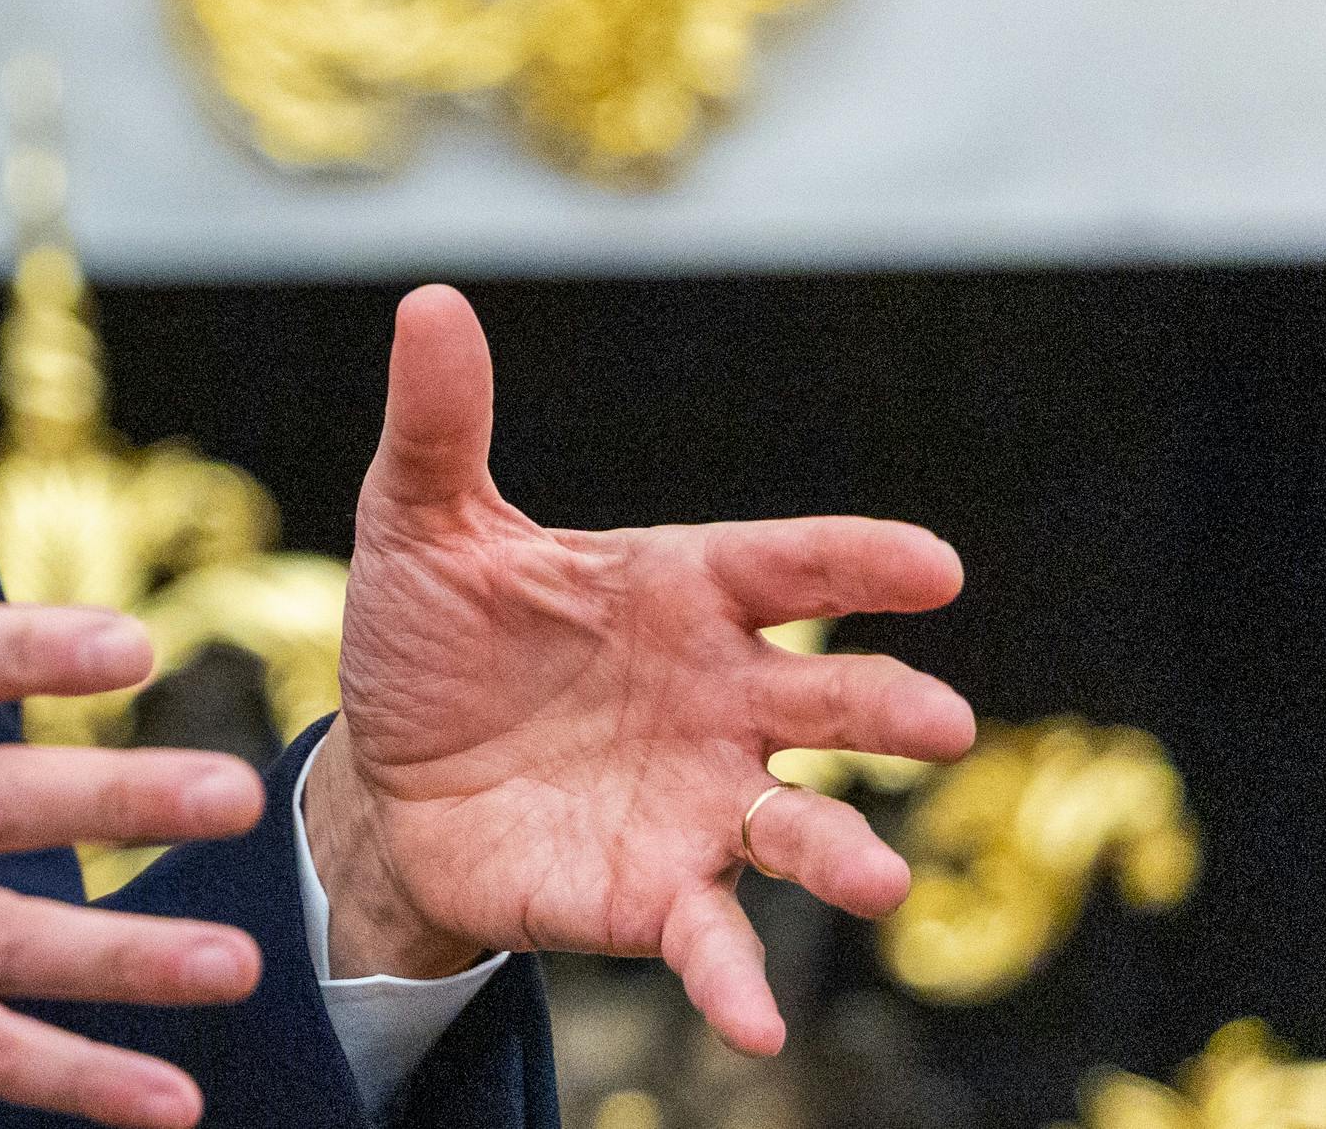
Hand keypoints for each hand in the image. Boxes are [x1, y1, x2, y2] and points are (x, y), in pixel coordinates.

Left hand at [304, 286, 978, 1055]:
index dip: (856, 562)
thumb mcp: (420, 525)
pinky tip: (760, 1026)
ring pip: (798, 828)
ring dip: (844, 855)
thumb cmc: (430, 636)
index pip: (784, 568)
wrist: (382, 775)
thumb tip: (430, 299)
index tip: (932, 563)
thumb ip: (441, 425)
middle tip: (942, 723)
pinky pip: (713, 939)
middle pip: (825, 698)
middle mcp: (718, 701)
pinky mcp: (655, 896)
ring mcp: (699, 804)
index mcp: (680, 593)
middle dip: (887, 709)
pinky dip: (738, 981)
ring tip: (878, 880)